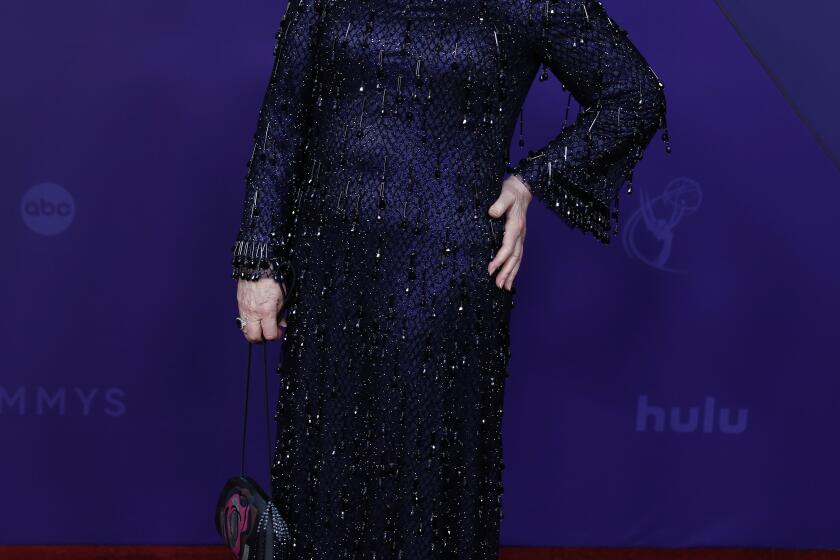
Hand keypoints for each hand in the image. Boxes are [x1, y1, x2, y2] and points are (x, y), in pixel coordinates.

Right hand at [236, 277, 288, 341]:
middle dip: (262, 339)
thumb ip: (281, 313)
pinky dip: (248, 323)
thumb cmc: (272, 280)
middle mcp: (253, 313)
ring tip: (261, 326)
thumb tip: (282, 324)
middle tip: (269, 332)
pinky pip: (242, 321)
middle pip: (253, 337)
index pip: (269, 334)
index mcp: (266, 311)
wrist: (257, 266)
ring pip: (245, 331)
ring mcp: (244, 310)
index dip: (276, 336)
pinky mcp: (239, 305)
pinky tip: (255, 317)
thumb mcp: (282, 297)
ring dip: (253, 332)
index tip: (279, 331)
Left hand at [487, 174, 531, 290]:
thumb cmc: (512, 192)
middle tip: (499, 285)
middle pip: (514, 257)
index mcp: (516, 226)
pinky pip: (517, 255)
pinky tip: (510, 276)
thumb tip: (492, 212)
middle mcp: (520, 234)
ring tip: (505, 287)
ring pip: (518, 259)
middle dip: (507, 272)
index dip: (500, 260)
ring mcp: (521, 237)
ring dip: (512, 273)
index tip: (490, 269)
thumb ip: (499, 203)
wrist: (522, 189)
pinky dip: (514, 267)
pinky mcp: (519, 238)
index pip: (508, 247)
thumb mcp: (505, 194)